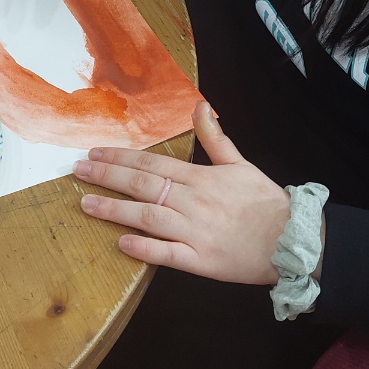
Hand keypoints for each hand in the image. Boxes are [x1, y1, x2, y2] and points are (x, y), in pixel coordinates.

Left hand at [74, 101, 291, 284]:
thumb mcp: (240, 163)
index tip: (94, 153)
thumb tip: (201, 106)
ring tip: (86, 204)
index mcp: (200, 179)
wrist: (291, 240)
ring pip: (148, 218)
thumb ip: (215, 137)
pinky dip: (145, 249)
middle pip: (143, 186)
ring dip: (115, 210)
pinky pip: (168, 255)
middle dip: (107, 177)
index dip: (120, 158)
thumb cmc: (264, 203)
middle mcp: (193, 203)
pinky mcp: (202, 262)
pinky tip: (121, 243)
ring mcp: (195, 233)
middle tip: (78, 171)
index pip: (152, 164)